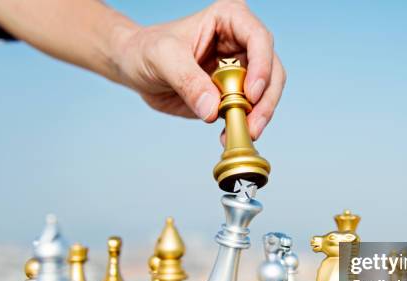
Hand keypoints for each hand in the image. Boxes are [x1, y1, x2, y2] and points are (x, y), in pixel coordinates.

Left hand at [112, 0, 284, 140]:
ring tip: (243, 132)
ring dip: (259, 116)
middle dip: (266, 100)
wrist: (135, 67)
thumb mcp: (162, 58)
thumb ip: (187, 80)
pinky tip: (228, 135)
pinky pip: (250, 110)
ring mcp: (241, 68)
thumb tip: (213, 110)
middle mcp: (241, 42)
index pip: (259, 39)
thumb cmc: (145, 49)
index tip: (251, 94)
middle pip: (271, 69)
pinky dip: (245, 124)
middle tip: (253, 124)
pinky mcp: (234, 92)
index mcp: (229, 19)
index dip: (262, 67)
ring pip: (267, 92)